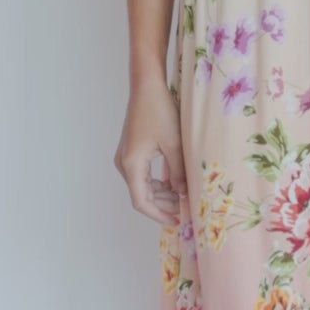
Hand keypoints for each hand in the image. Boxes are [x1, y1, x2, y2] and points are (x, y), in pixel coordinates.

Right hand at [114, 78, 187, 226]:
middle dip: (162, 205)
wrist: (146, 88)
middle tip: (185, 209)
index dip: (158, 215)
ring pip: (142, 186)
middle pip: (141, 195)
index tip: (176, 221)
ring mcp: (125, 157)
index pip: (141, 202)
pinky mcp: (131, 151)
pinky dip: (156, 183)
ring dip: (160, 194)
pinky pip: (142, 175)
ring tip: (182, 197)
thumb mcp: (174, 145)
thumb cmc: (160, 112)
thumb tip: (183, 194)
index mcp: (132, 165)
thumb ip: (178, 173)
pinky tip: (173, 184)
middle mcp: (124, 164)